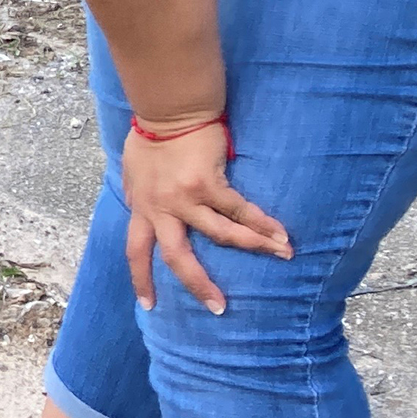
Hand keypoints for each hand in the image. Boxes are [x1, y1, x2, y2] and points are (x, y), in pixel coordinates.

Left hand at [123, 119, 290, 314]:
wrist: (168, 108)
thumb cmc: (151, 135)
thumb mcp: (134, 170)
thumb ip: (141, 192)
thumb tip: (142, 204)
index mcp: (141, 206)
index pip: (136, 250)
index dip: (141, 278)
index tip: (148, 305)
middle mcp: (160, 208)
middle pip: (176, 257)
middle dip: (197, 285)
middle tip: (217, 309)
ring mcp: (184, 198)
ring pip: (219, 236)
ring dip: (252, 249)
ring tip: (280, 257)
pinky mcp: (208, 184)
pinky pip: (240, 212)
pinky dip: (263, 225)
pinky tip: (282, 237)